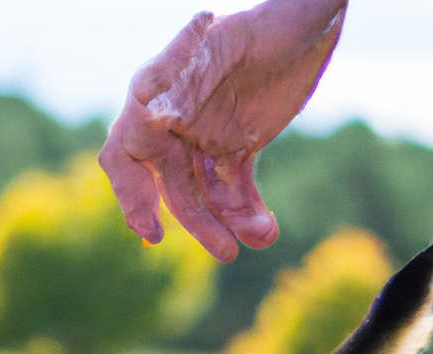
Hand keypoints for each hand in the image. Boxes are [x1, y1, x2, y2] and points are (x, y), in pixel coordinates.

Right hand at [99, 0, 345, 262]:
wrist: (308, 24)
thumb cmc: (264, 22)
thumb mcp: (225, 46)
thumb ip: (189, 80)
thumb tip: (157, 115)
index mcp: (156, 96)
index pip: (125, 154)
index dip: (132, 196)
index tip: (151, 231)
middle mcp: (174, 124)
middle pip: (171, 187)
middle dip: (198, 222)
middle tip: (226, 251)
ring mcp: (205, 139)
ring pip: (206, 196)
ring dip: (229, 224)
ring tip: (259, 237)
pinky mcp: (238, 148)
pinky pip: (237, 192)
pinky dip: (250, 214)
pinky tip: (268, 230)